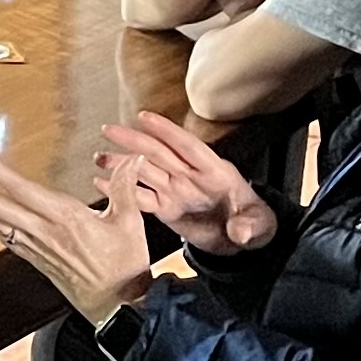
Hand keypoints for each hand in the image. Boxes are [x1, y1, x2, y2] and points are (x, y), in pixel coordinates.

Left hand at [0, 143, 153, 321]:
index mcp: (65, 218)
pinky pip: (5, 237)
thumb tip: (132, 160)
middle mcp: (44, 232)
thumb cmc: (125, 268)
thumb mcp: (130, 223)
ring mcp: (36, 248)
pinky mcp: (36, 261)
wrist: (118, 307)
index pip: (19, 189)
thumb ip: (125, 187)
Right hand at [94, 113, 277, 256]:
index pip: (188, 147)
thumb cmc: (255, 224)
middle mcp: (190, 176)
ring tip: (99, 158)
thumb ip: (249, 225)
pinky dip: (122, 191)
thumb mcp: (261, 225)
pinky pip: (140, 198)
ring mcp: (176, 190)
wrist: (243, 242)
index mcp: (215, 172)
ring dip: (122, 164)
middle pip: (159, 153)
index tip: (145, 117)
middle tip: (109, 130)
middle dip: (134, 140)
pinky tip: (102, 185)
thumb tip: (239, 232)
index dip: (167, 132)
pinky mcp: (166, 208)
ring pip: (145, 172)